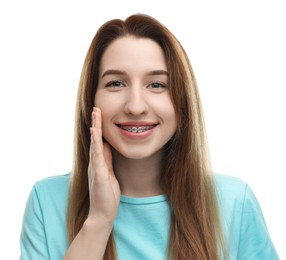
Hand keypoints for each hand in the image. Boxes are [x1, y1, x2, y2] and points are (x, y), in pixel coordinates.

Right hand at [87, 107, 119, 225]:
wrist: (103, 214)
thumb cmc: (106, 195)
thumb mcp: (109, 173)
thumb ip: (107, 160)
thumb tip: (107, 145)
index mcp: (98, 163)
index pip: (99, 141)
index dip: (99, 128)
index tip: (101, 115)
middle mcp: (94, 163)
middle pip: (95, 139)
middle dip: (96, 123)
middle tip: (96, 108)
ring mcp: (95, 168)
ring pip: (94, 144)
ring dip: (95, 127)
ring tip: (96, 113)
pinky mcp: (98, 174)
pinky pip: (96, 155)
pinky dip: (96, 142)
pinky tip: (95, 131)